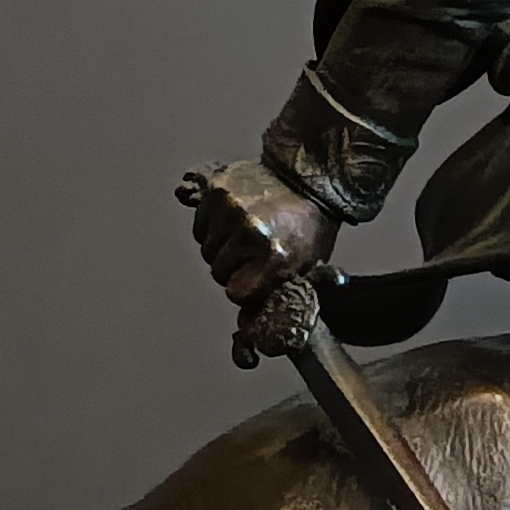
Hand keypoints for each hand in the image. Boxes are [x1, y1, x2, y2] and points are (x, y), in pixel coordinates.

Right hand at [176, 156, 334, 306]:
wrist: (307, 178)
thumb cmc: (309, 225)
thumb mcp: (304, 268)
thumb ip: (272, 297)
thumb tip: (245, 330)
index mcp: (274, 256)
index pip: (237, 293)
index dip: (244, 289)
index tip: (253, 280)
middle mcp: (249, 232)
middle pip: (218, 272)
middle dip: (233, 268)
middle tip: (253, 252)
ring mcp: (230, 209)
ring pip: (206, 248)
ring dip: (220, 247)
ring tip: (245, 234)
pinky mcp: (217, 191)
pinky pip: (199, 224)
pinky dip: (211, 226)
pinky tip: (233, 220)